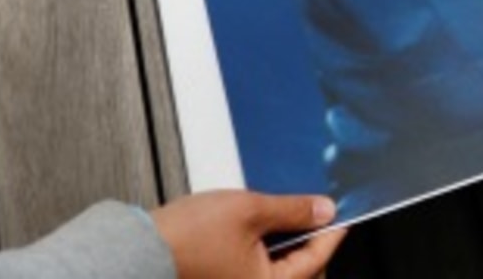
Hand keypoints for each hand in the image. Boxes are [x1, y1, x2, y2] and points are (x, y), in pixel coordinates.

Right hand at [150, 190, 346, 278]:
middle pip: (301, 272)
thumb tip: (324, 211)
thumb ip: (294, 211)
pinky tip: (261, 230)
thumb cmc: (188, 237)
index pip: (316, 260)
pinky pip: (258, 272)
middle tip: (314, 213)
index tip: (341, 214)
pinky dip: (266, 254)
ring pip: (278, 272)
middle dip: (310, 244)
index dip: (331, 232)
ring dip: (286, 247)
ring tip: (284, 217)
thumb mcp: (250, 210)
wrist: (140, 249)